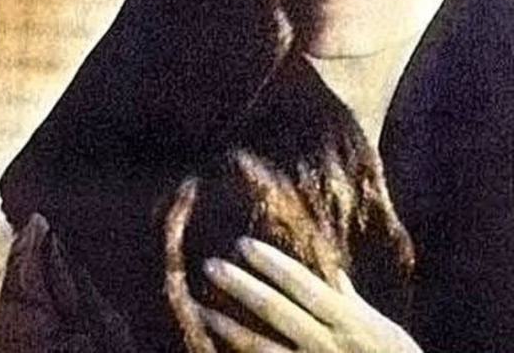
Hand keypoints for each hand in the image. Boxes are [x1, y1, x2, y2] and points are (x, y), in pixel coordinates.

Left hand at [199, 237, 421, 352]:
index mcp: (346, 319)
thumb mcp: (383, 329)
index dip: (270, 262)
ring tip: (200, 309)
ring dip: (228, 327)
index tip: (242, 243)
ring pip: (261, 348)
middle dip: (241, 286)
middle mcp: (325, 343)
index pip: (300, 283)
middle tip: (210, 265)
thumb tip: (334, 275)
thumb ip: (353, 302)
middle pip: (275, 310)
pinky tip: (211, 351)